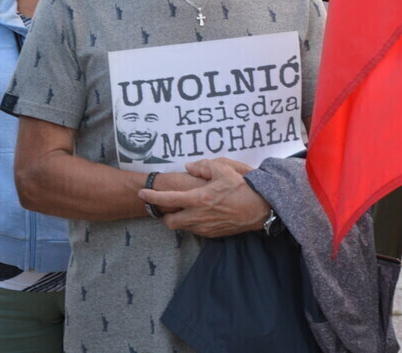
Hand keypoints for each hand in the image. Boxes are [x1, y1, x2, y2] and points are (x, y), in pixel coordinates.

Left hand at [138, 158, 269, 237]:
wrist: (259, 209)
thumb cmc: (242, 187)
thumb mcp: (223, 169)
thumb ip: (203, 166)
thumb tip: (189, 167)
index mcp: (198, 198)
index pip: (168, 198)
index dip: (152, 196)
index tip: (141, 193)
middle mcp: (198, 216)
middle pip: (170, 222)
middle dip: (166, 214)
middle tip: (169, 205)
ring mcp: (205, 227)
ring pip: (182, 228)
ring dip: (179, 219)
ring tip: (186, 208)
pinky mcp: (213, 234)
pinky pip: (195, 230)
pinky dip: (193, 223)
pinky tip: (201, 213)